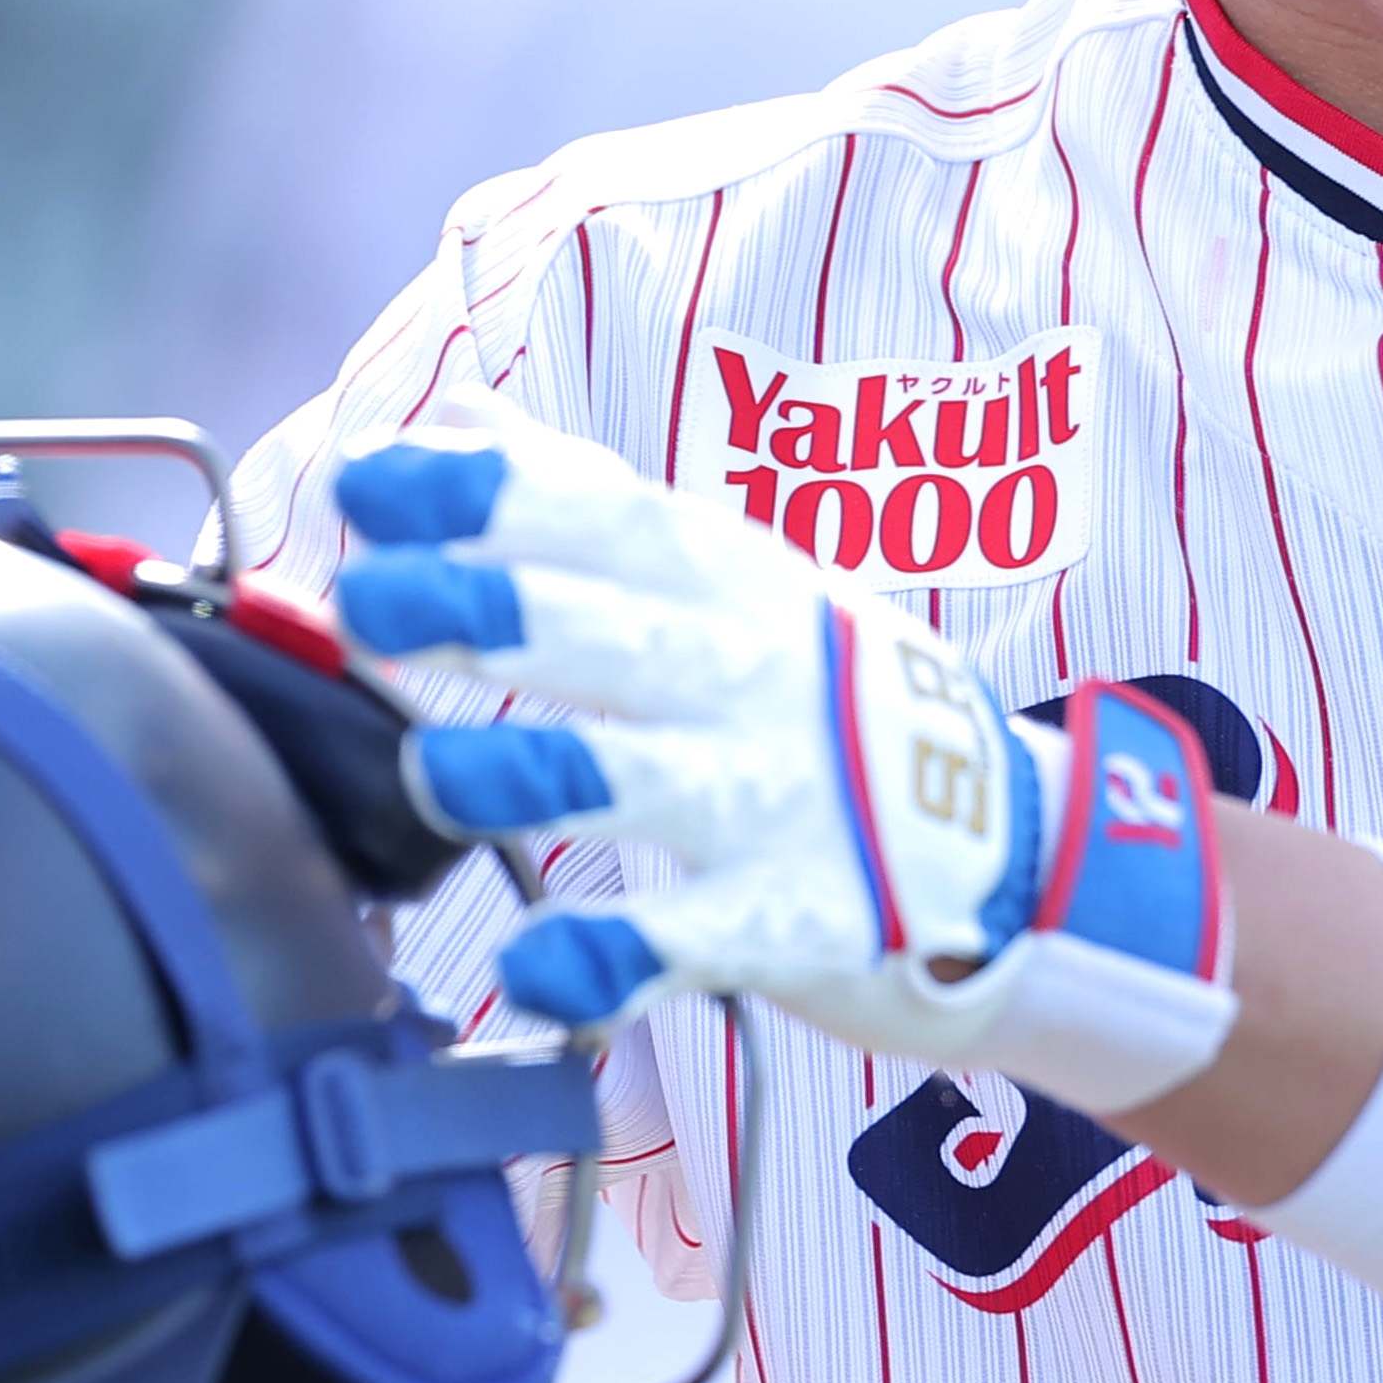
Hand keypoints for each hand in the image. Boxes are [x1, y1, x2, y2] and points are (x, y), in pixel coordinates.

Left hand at [330, 424, 1235, 1112]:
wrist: (1017, 842)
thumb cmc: (824, 697)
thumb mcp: (731, 577)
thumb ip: (584, 501)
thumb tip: (456, 415)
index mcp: (730, 578)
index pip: (599, 516)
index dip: (484, 497)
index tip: (365, 481)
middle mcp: (755, 673)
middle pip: (617, 630)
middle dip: (493, 609)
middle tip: (367, 599)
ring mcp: (785, 797)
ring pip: (652, 778)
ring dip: (539, 773)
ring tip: (434, 776)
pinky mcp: (802, 920)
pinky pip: (702, 939)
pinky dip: (622, 957)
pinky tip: (539, 968)